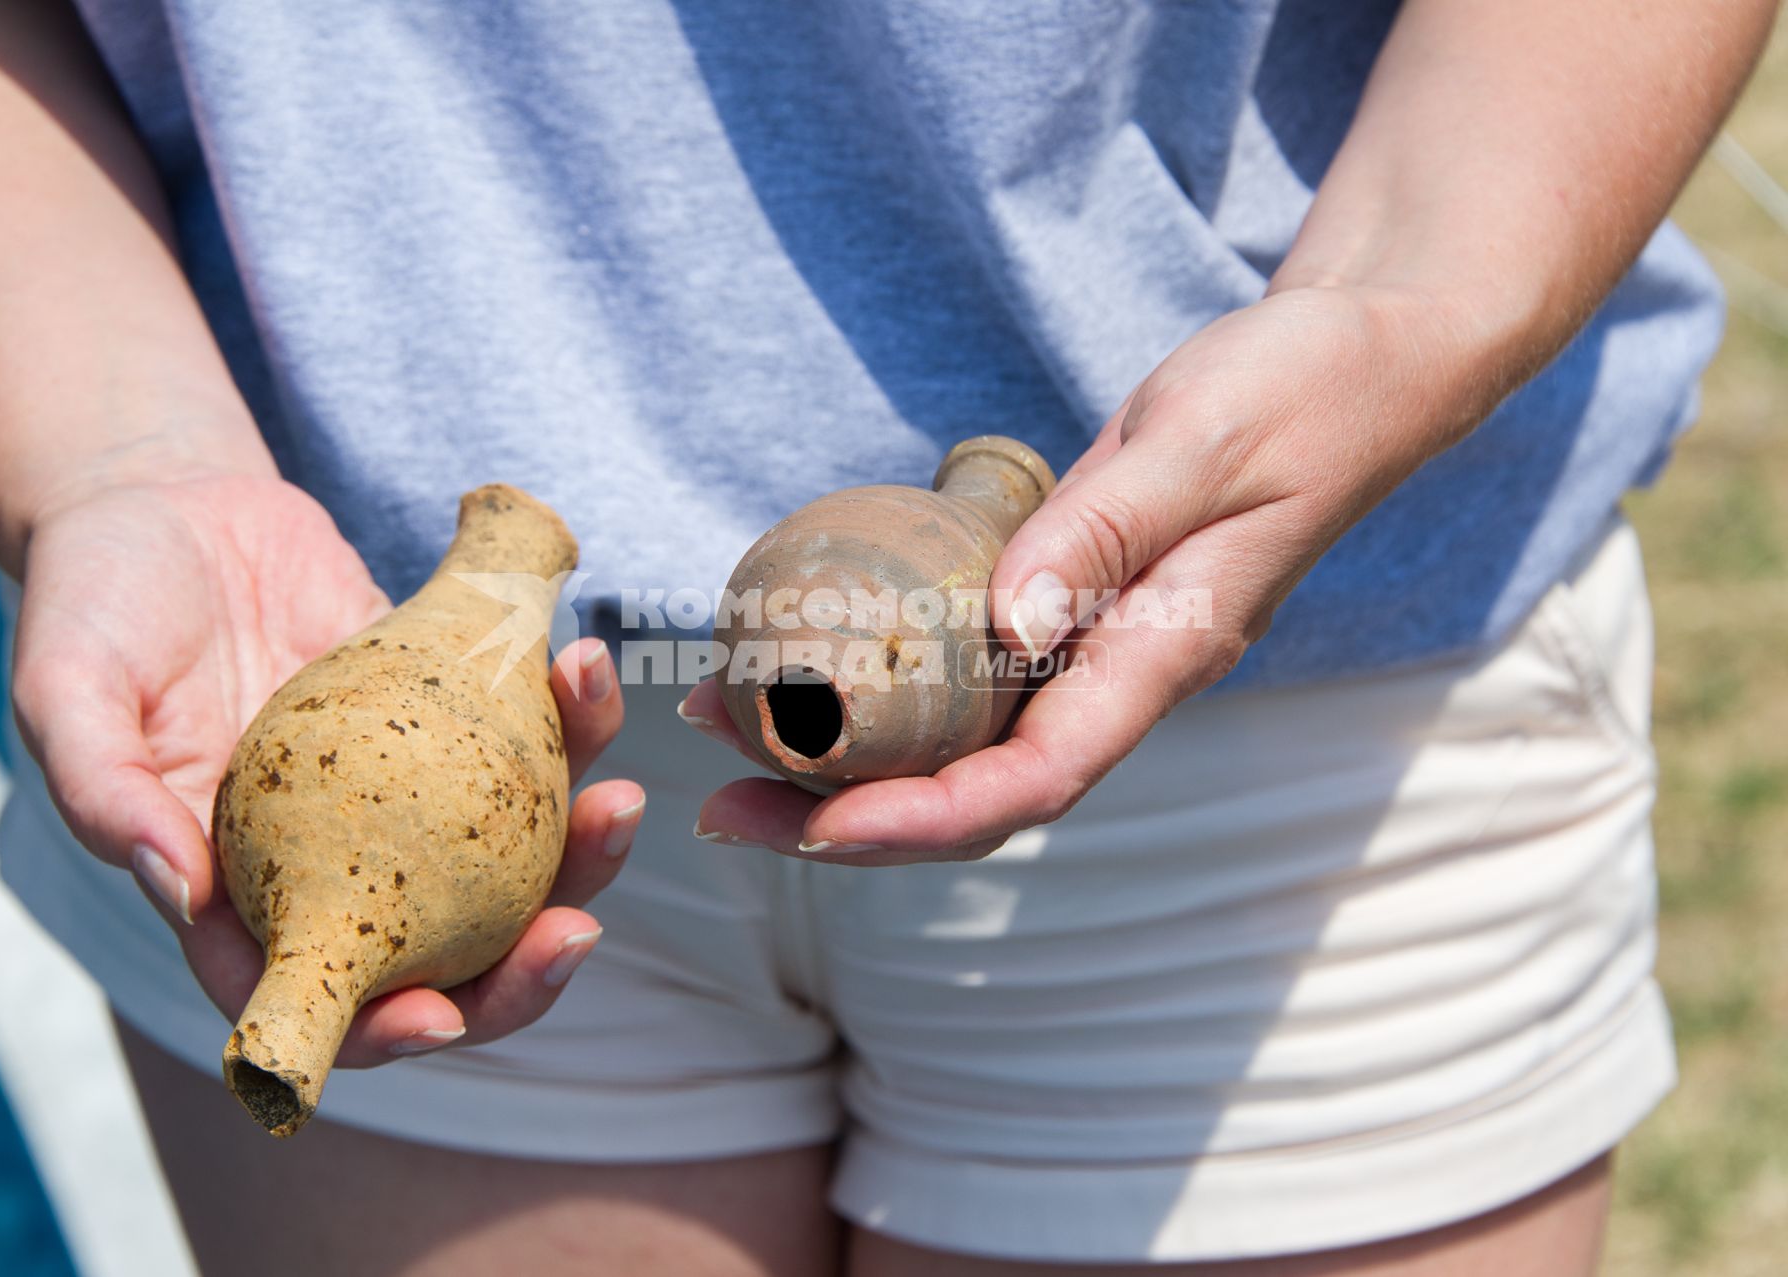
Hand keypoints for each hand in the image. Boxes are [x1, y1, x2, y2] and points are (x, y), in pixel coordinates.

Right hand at [13, 473, 642, 1060]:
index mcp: (239, 891)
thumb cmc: (97, 598)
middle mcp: (334, 858)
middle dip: (521, 968)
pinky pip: (528, 740)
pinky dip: (570, 720)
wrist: (171, 502)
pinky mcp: (452, 717)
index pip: (316, 994)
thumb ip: (101, 790)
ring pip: (511, 857)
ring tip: (623, 798)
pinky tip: (584, 668)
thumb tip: (177, 888)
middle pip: (443, 954)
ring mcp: (404, 794)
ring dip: (579, 849)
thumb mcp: (65, 687)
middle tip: (580, 931)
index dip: (382, 1031)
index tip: (441, 1017)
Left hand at [685, 285, 1494, 862]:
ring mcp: (1093, 646)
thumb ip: (1105, 532)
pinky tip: (805, 659)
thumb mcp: (1203, 442)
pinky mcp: (1069, 603)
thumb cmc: (1300, 391)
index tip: (813, 823)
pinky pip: (967, 673)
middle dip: (849, 816)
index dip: (921, 817)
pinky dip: (883, 684)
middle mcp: (1120, 675)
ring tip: (725, 731)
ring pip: (962, 741)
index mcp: (1162, 656)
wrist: (1363, 364)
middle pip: (978, 790)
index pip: (1035, 779)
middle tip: (720, 805)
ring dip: (846, 756)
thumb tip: (1001, 627)